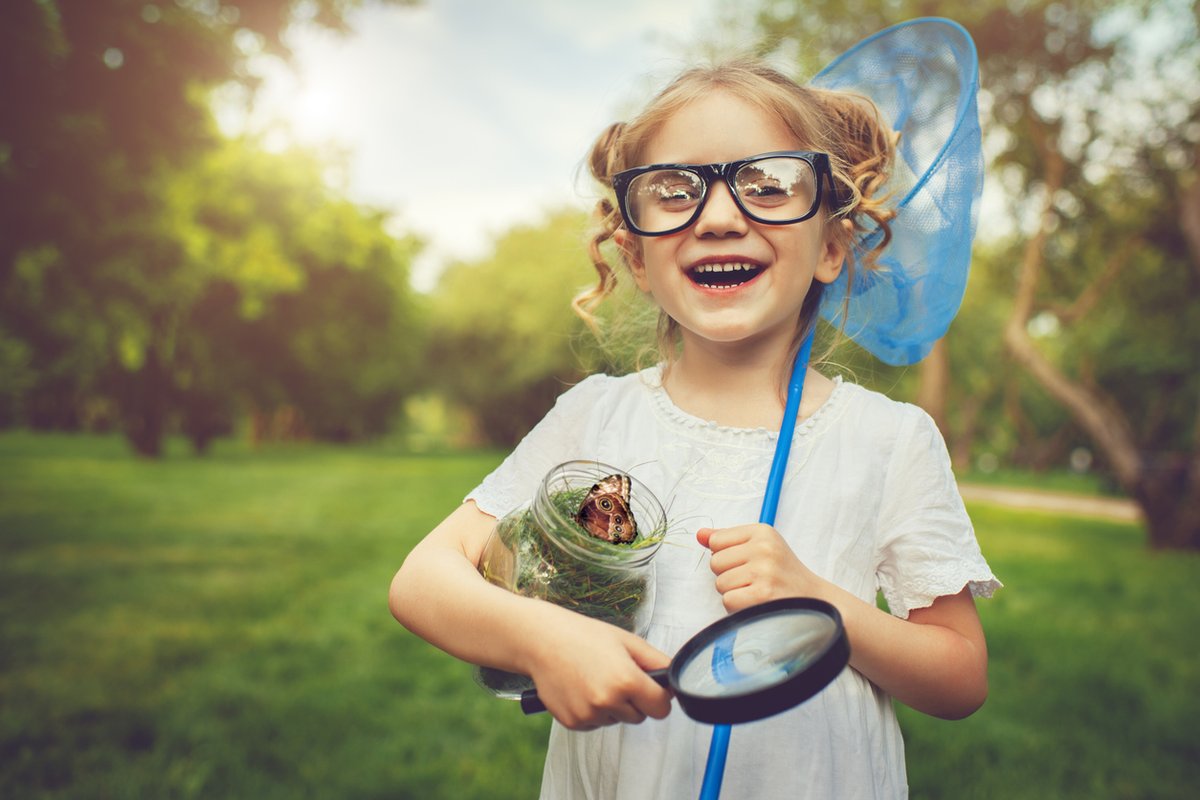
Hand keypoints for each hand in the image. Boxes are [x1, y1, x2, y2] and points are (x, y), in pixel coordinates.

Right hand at [524, 606, 672, 730]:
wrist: (542, 641)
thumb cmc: (583, 636)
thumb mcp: (626, 641)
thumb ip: (657, 661)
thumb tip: (674, 679)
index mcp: (627, 680)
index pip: (662, 708)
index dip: (659, 697)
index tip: (651, 688)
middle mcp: (608, 701)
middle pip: (640, 717)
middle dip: (634, 701)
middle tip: (615, 675)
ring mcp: (589, 714)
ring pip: (616, 720)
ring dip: (612, 706)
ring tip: (594, 678)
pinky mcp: (573, 723)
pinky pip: (595, 724)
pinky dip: (592, 711)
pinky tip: (581, 688)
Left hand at [697, 524, 826, 612]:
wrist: (816, 602)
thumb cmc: (783, 575)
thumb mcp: (761, 548)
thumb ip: (728, 540)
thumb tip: (700, 534)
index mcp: (763, 531)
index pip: (716, 541)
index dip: (727, 557)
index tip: (748, 563)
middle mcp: (764, 548)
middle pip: (715, 562)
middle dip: (729, 576)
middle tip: (754, 581)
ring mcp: (764, 571)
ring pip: (720, 584)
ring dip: (735, 594)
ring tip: (757, 592)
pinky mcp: (762, 595)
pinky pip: (728, 601)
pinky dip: (738, 608)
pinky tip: (757, 604)